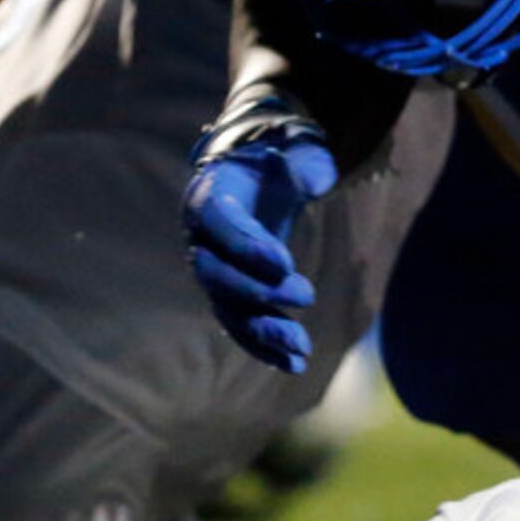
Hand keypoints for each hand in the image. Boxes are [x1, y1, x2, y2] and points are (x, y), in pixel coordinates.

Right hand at [183, 114, 337, 372]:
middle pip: (217, 275)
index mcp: (209, 196)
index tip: (286, 263)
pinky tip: (295, 366)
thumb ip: (305, 163)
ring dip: (264, 332)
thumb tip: (317, 179)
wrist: (257, 180)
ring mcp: (213, 273)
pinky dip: (265, 349)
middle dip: (259, 291)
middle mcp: (202, 239)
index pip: (219, 223)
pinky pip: (241, 327)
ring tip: (301, 349)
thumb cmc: (274, 166)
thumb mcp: (291, 154)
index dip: (247, 245)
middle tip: (305, 295)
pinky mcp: (231, 297)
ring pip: (228, 309)